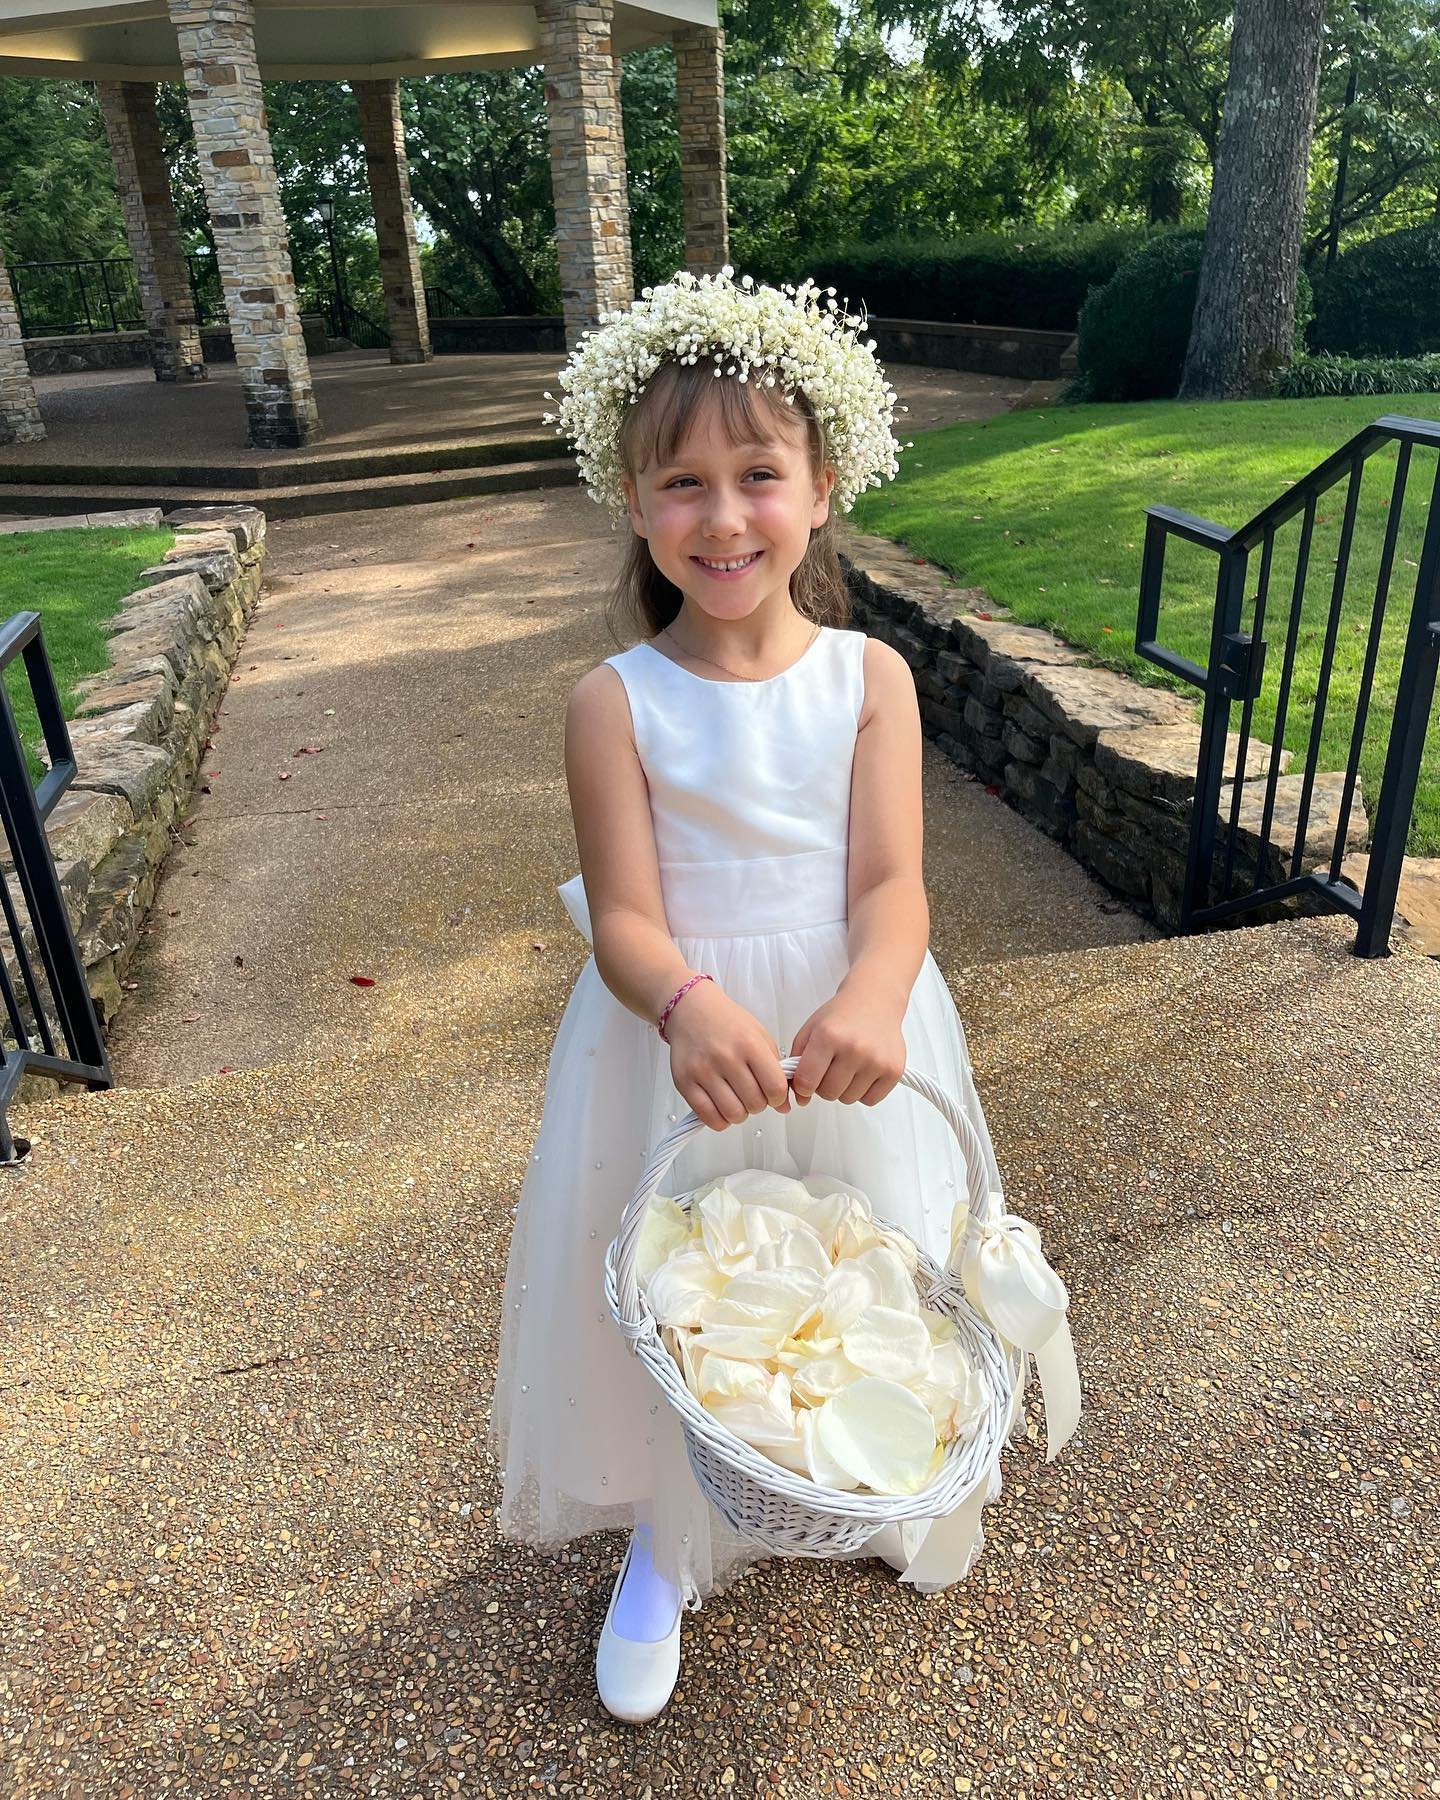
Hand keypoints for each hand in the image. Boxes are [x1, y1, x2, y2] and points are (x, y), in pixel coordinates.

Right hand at [662, 979, 792, 1131]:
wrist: (691, 1009)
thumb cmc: (727, 1022)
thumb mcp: (759, 1036)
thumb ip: (775, 1070)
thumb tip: (784, 1106)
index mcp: (749, 1044)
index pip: (775, 1087)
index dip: (779, 1098)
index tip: (774, 1095)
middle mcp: (726, 1057)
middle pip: (755, 1103)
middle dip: (759, 1104)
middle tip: (753, 1094)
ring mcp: (703, 1070)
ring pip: (733, 1114)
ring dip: (740, 1114)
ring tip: (738, 1101)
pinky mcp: (684, 1081)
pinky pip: (708, 1116)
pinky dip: (720, 1120)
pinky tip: (722, 1108)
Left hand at [788, 983, 907, 1107]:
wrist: (875, 1000)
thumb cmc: (841, 1016)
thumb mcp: (810, 1030)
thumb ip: (797, 1063)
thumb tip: (801, 1098)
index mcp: (828, 1036)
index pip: (807, 1081)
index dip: (802, 1086)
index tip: (806, 1081)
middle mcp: (854, 1048)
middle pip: (828, 1093)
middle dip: (824, 1085)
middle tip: (830, 1068)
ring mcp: (876, 1060)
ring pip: (849, 1099)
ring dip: (844, 1088)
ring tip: (848, 1067)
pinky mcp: (894, 1070)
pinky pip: (870, 1100)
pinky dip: (864, 1092)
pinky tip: (863, 1072)